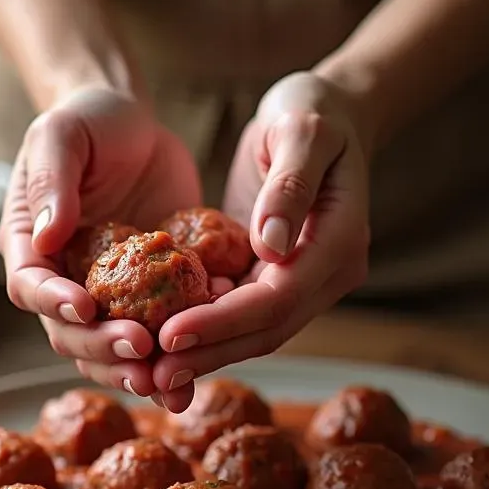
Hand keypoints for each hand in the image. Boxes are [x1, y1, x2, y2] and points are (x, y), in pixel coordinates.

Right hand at [0, 86, 202, 397]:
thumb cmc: (89, 122)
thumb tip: (45, 236)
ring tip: (171, 384)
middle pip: (72, 334)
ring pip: (114, 350)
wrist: (136, 125)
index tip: (86, 306)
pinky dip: (180, 351)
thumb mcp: (62, 136)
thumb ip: (51, 181)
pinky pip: (162, 332)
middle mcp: (64, 282)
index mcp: (31, 248)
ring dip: (140, 371)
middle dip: (105, 348)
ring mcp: (108, 295)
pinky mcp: (150, 296)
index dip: (54, 303)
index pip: (31, 287)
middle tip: (142, 348)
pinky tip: (208, 358)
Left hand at [152, 71, 370, 398]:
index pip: (277, 298)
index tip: (170, 335)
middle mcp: (325, 273)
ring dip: (204, 354)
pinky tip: (160, 342)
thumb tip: (270, 248)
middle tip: (152, 378)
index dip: (223, 321)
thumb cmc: (313, 110)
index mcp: (339, 243)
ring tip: (150, 375)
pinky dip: (204, 329)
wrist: (327, 111)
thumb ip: (290, 186)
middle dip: (209, 354)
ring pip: (252, 332)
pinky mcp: (275, 275)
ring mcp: (304, 279)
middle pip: (266, 330)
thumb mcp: (303, 131)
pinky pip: (239, 312)